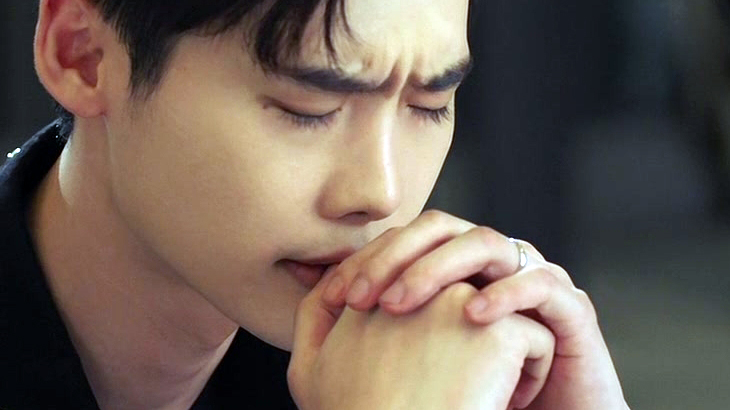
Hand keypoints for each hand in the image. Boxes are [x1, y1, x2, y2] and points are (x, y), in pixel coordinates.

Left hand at [320, 210, 629, 409]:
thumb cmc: (461, 404)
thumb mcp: (403, 361)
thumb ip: (361, 320)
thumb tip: (311, 283)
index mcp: (452, 271)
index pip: (406, 240)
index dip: (368, 259)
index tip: (334, 296)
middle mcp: (488, 267)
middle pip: (442, 229)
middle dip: (397, 256)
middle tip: (363, 297)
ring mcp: (528, 279)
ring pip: (488, 243)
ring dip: (440, 267)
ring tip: (402, 304)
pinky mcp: (569, 308)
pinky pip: (540, 283)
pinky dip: (507, 291)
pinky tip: (472, 315)